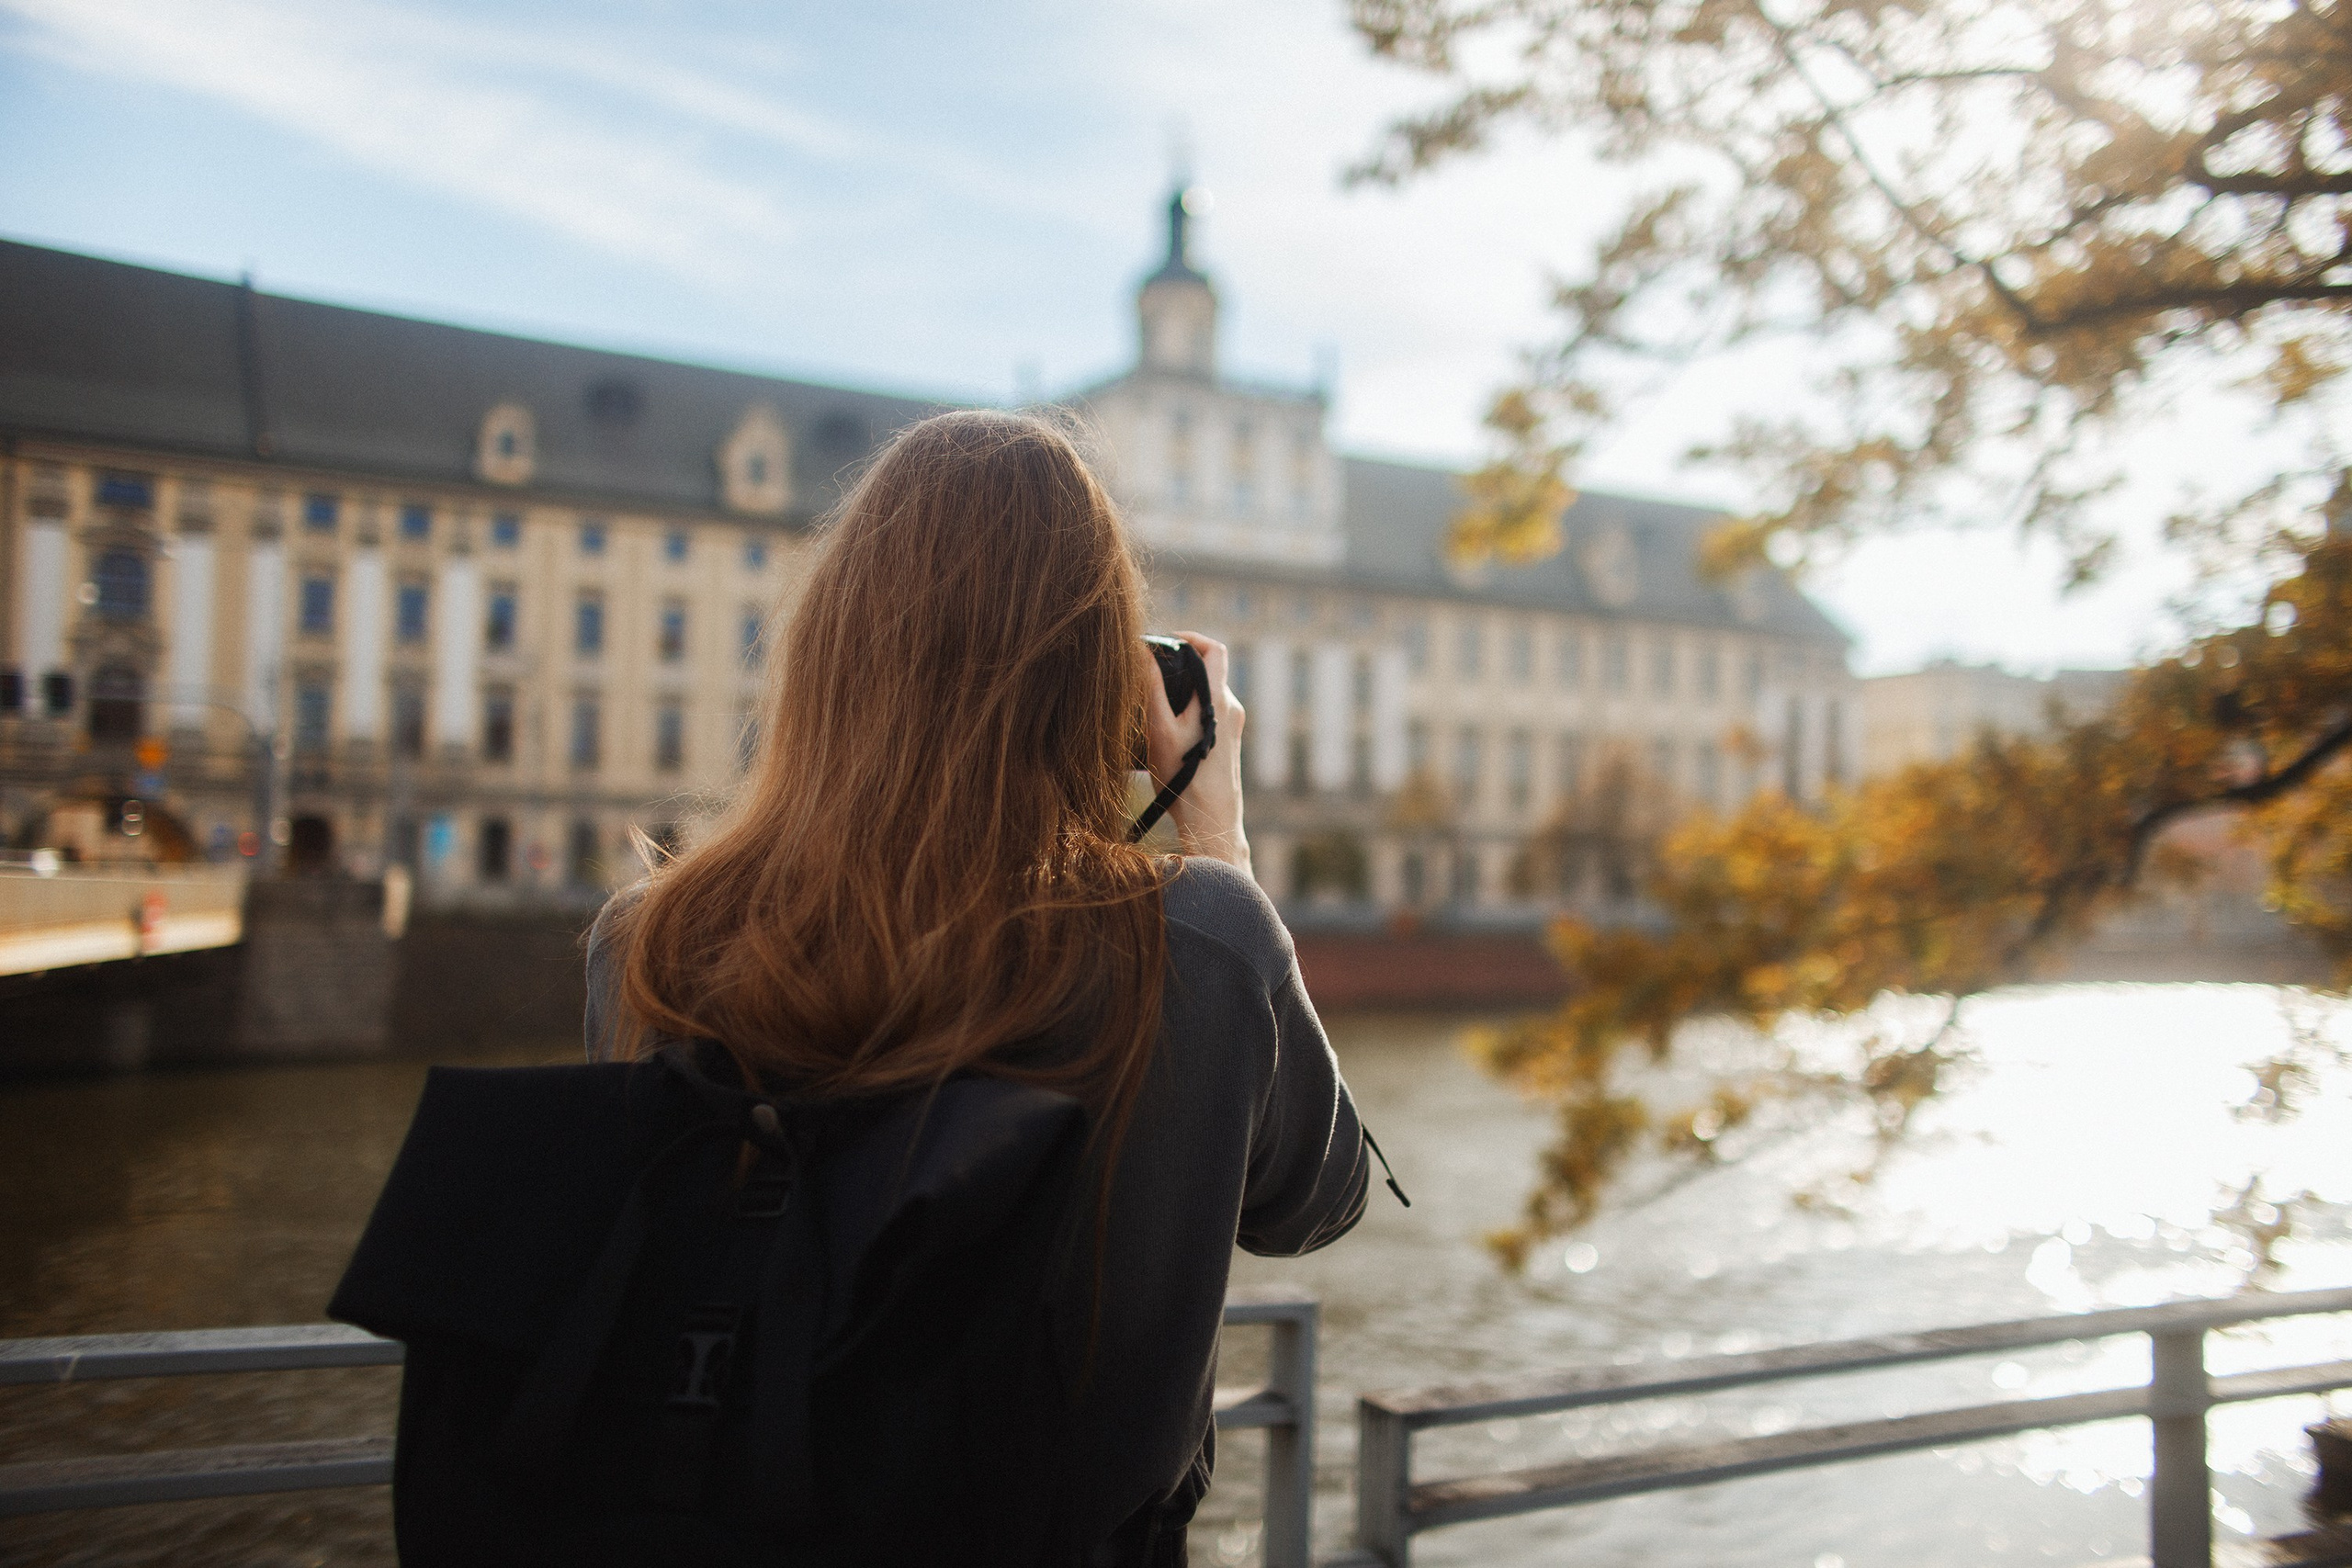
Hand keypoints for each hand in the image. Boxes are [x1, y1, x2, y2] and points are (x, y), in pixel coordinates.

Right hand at [1141, 632, 1249, 872]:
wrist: (1212, 821)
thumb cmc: (1184, 778)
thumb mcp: (1160, 730)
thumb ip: (1153, 689)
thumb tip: (1144, 654)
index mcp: (1218, 700)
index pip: (1214, 650)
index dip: (1191, 638)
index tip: (1167, 642)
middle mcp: (1231, 708)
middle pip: (1207, 670)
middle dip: (1178, 666)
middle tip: (1148, 673)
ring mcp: (1232, 725)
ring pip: (1205, 692)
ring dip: (1181, 690)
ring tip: (1152, 704)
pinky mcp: (1227, 741)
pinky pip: (1208, 711)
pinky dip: (1187, 708)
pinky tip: (1165, 728)